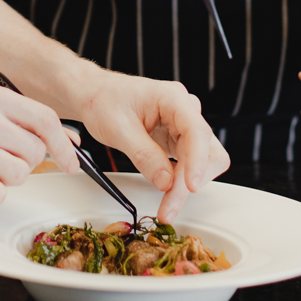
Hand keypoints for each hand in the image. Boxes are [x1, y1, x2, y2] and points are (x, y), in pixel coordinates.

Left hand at [73, 73, 229, 222]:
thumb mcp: (118, 128)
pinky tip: (167, 194)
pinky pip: (188, 164)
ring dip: (186, 185)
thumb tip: (166, 182)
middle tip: (169, 206)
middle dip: (190, 181)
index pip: (197, 131)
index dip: (198, 160)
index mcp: (172, 98)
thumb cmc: (103, 100)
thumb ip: (143, 155)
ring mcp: (182, 125)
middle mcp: (183, 110)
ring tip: (167, 206)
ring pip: (201, 161)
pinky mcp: (177, 139)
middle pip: (205, 150)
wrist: (94, 94)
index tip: (191, 186)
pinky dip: (179, 182)